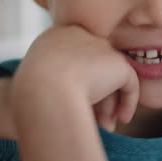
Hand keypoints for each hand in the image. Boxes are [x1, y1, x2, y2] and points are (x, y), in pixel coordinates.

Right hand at [12, 25, 138, 129]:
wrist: (45, 89)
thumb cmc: (32, 92)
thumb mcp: (33, 82)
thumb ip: (50, 81)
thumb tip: (69, 96)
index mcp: (54, 37)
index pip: (73, 59)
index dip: (76, 83)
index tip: (75, 103)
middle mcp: (79, 35)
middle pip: (92, 67)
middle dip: (96, 94)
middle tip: (96, 120)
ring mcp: (100, 46)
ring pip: (109, 76)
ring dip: (109, 103)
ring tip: (105, 125)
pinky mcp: (118, 62)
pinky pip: (129, 82)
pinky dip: (128, 102)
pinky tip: (122, 119)